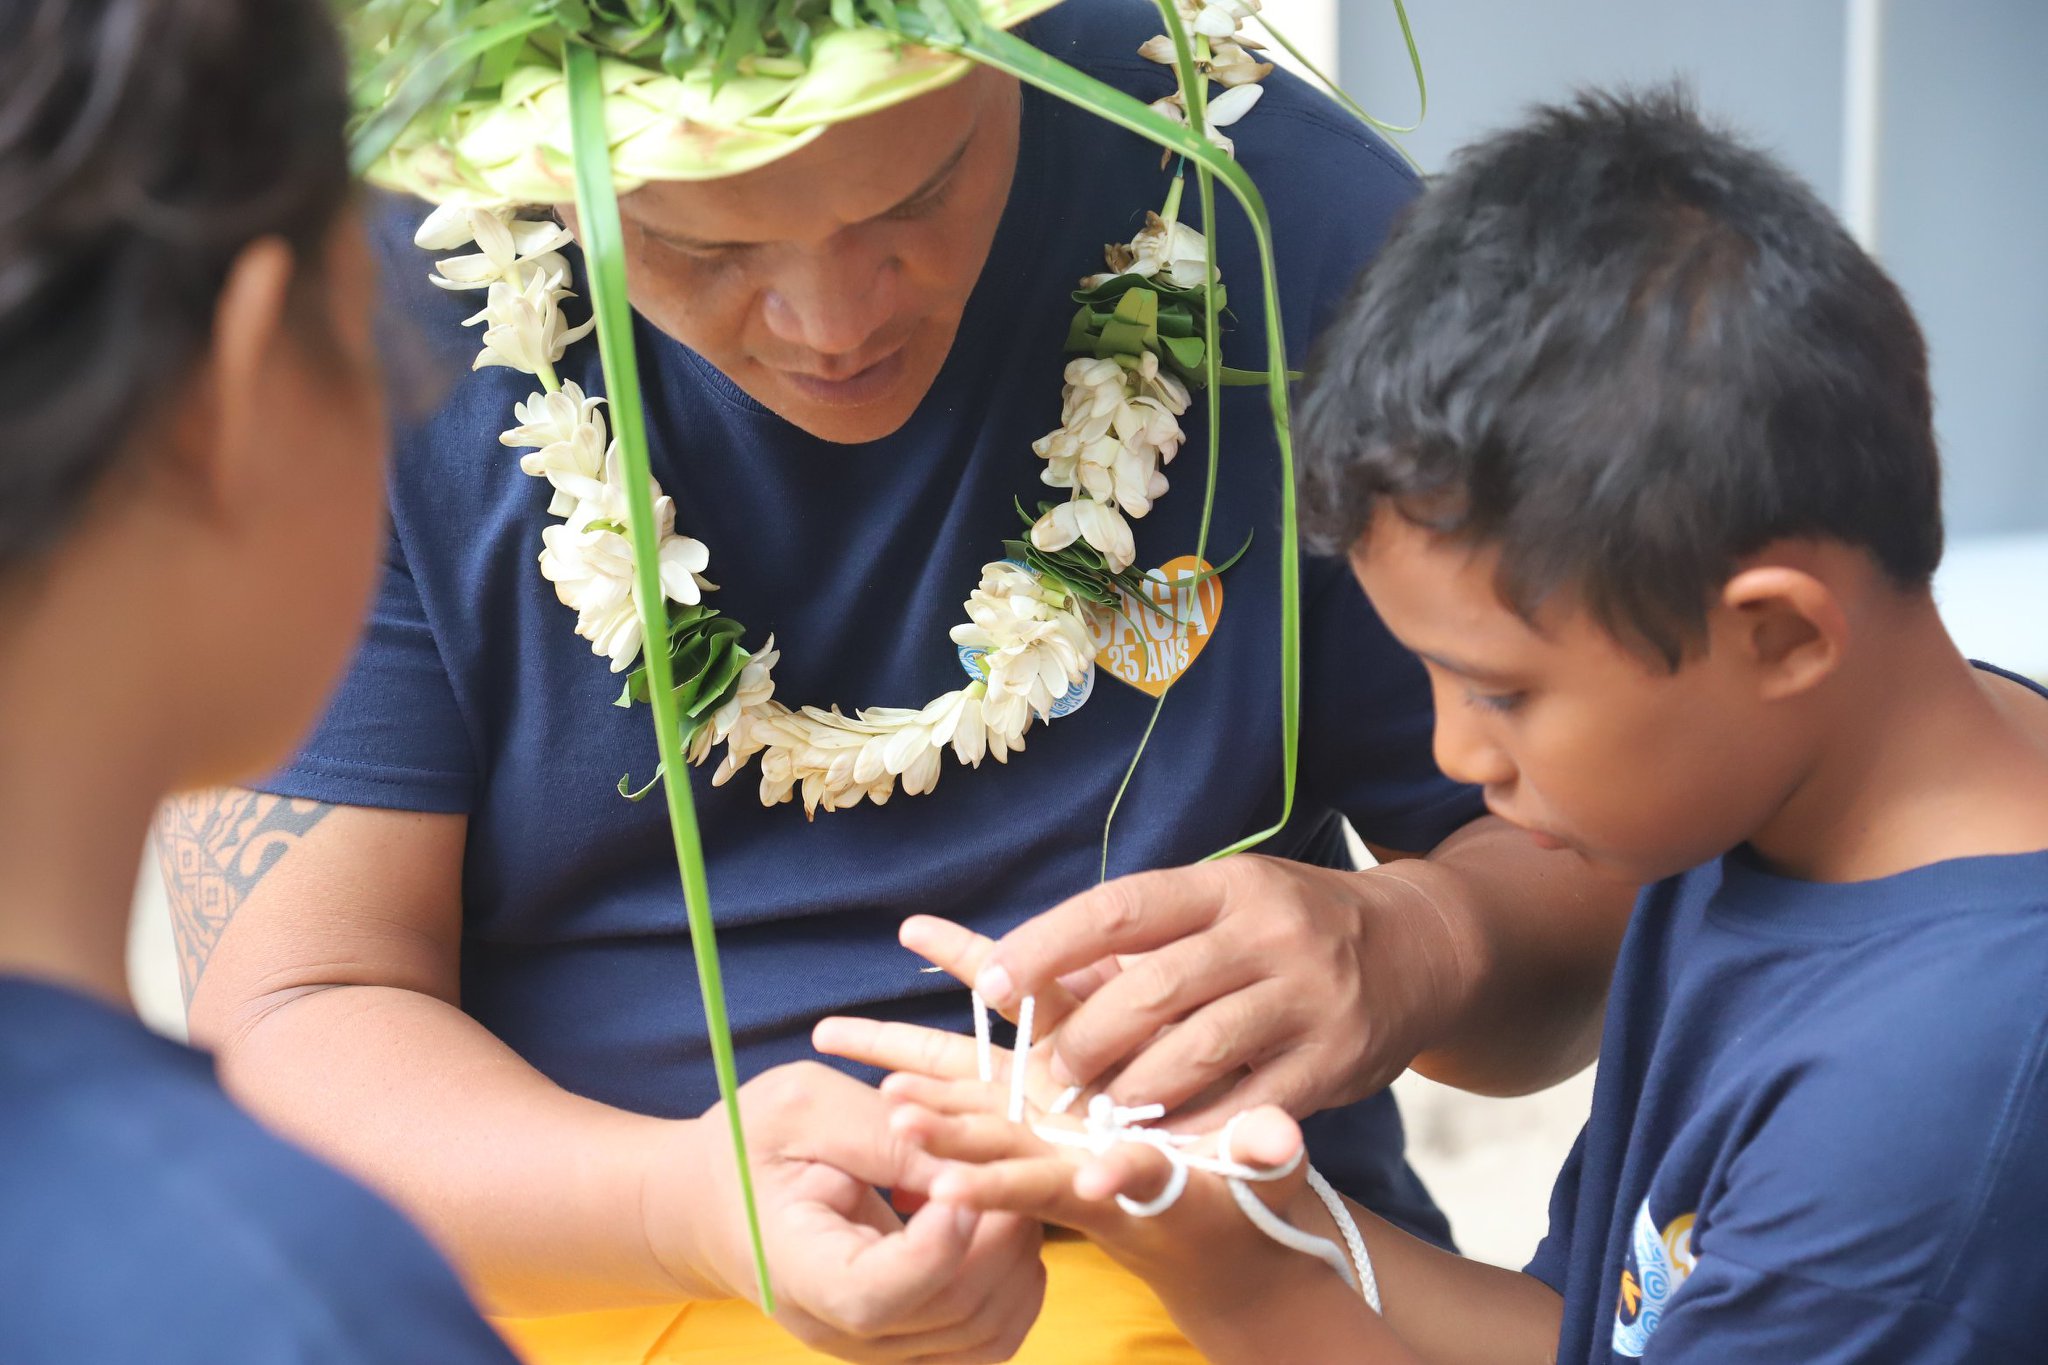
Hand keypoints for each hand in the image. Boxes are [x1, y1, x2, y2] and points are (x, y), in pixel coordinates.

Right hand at [653, 1062, 1044, 1363]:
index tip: (956, 1176)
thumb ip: (882, 1131)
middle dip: (1000, 1234)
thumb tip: (964, 1164)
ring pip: (985, 1334)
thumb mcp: (800, 1106)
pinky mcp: (908, 1342)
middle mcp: (839, 1329)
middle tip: (1002, 1164)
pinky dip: (1016, 1287)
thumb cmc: (751, 1146)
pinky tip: (1000, 1227)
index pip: (878, 1295)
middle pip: (950, 1313)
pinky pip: (988, 1339)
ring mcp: (877, 1346)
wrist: (714, 1204)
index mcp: (798, 1269)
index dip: (938, 1242)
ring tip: (1001, 1190)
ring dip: (1018, 1260)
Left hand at [811, 1014, 1342, 1321]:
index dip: (1063, 1173)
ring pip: (988, 1132)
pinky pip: (986, 1105)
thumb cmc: (1248, 1205)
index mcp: (1130, 1181)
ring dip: (936, 1120)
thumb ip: (1265, 1153)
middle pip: (1015, 1160)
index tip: (1043, 1172)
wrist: (1213, 1238)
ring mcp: (1059, 1153)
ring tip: (884, 1097)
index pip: (1092, 1177)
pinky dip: (941, 1092)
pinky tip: (889, 1077)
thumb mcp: (1264, 1179)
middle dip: (964, 1148)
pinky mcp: (1046, 1130)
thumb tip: (1279, 1139)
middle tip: (909, 1130)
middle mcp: (1082, 1172)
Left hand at [967, 855, 1474, 1125]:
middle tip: (1044, 1077)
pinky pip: (1251, 1107)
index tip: (990, 983)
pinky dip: (1196, 1133)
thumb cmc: (1292, 925)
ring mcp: (1306, 996)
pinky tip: (1157, 1147)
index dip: (1046, 946)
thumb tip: (1027, 965)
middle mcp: (1267, 933)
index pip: (1119, 908)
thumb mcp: (1227, 902)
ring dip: (1130, 1094)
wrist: (1423, 946)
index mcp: (1227, 885)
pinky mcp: (1335, 1059)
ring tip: (1088, 1118)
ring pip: (1195, 1053)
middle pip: (1151, 989)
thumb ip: (1145, 935)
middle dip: (1084, 1041)